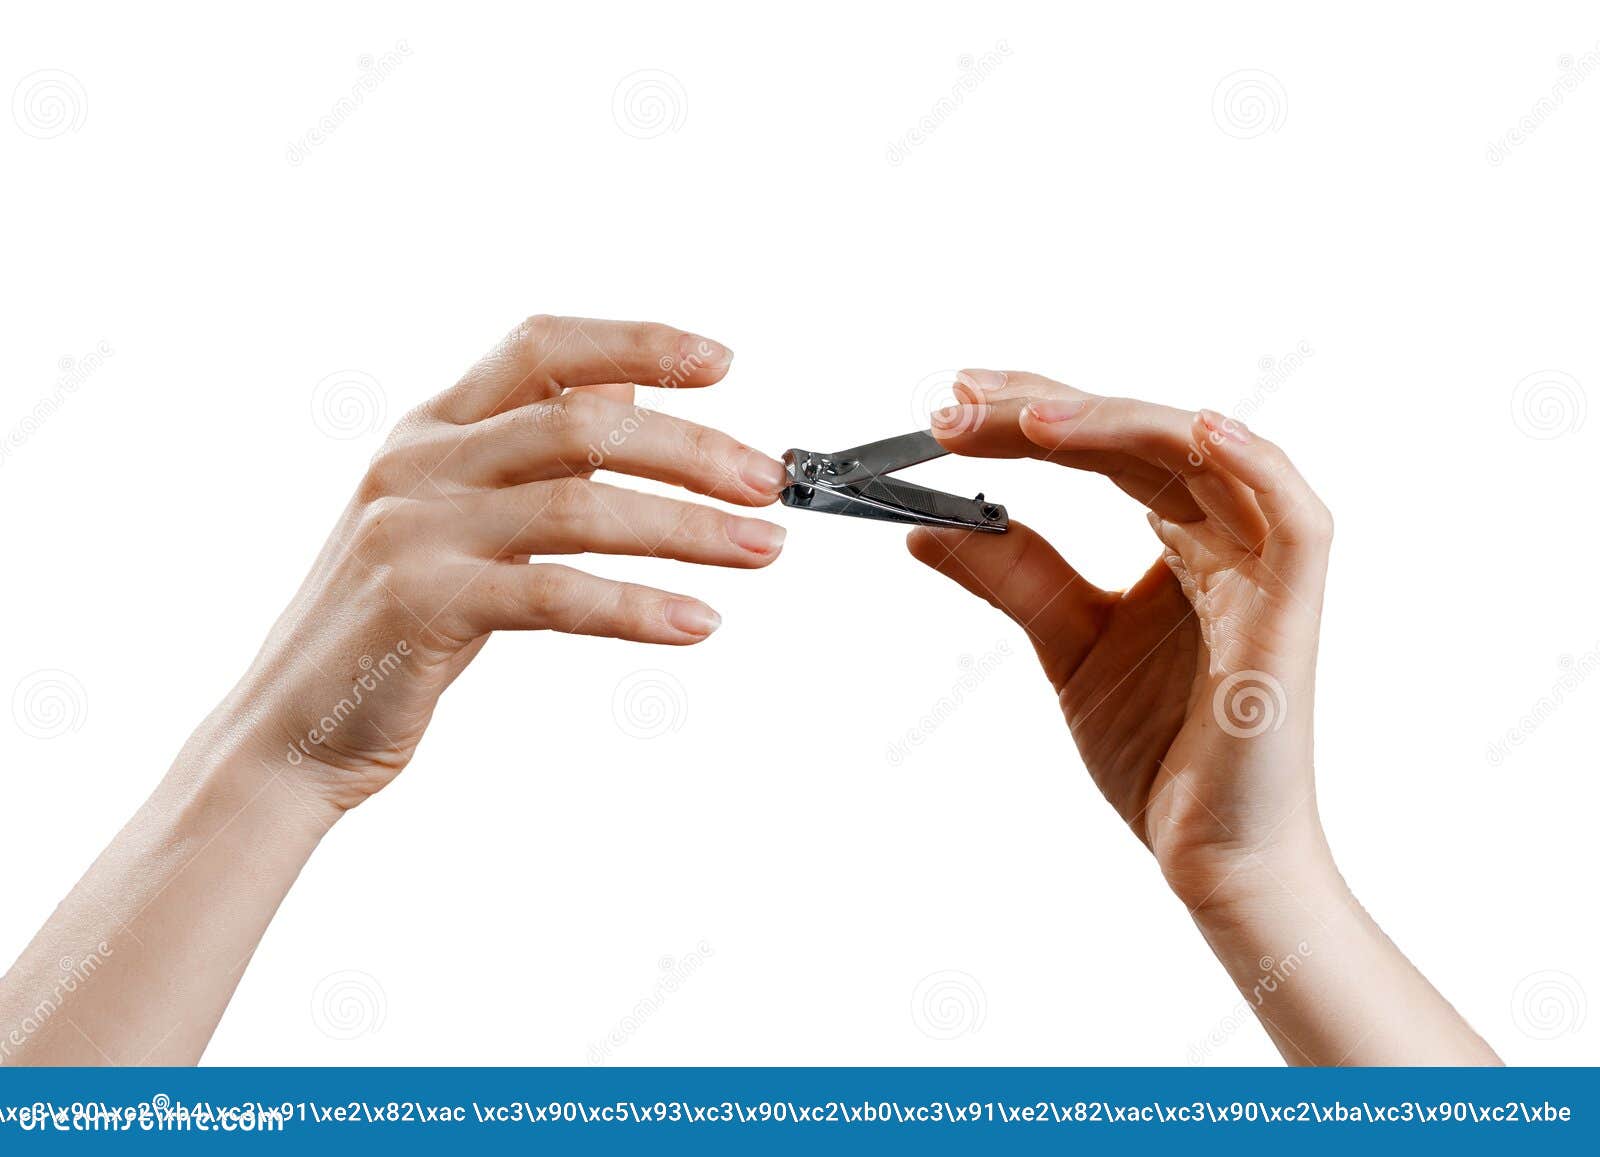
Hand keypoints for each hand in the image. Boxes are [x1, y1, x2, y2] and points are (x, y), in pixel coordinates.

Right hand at [211, 315, 789, 810]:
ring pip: (579, 504)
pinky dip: (638, 608)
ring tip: (761, 548)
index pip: (542, 348)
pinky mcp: (420, 604)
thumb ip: (530, 455)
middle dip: (692, 448)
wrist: (289, 731)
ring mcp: (414, 529)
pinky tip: (696, 623)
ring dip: (687, 527)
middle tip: (768, 482)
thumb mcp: (453, 519)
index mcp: (433, 427)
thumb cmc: (390, 626)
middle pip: (581, 423)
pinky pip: (556, 596)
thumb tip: (624, 393)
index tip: (721, 362)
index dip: (636, 343)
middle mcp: (420, 461)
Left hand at [907, 370, 1333, 906]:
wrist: (1211, 852)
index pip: (1104, 448)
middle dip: (1047, 411)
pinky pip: (1297, 520)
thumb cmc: (1161, 752)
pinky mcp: (1293, 612)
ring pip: (1201, 456)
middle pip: (1140, 437)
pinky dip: (1254, 465)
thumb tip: (926, 528)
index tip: (952, 406)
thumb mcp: (1064, 644)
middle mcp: (1227, 536)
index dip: (1031, 416)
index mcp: (1182, 538)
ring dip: (1112, 425)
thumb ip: (1012, 577)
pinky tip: (1198, 429)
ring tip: (1024, 420)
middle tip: (960, 405)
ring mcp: (1266, 568)